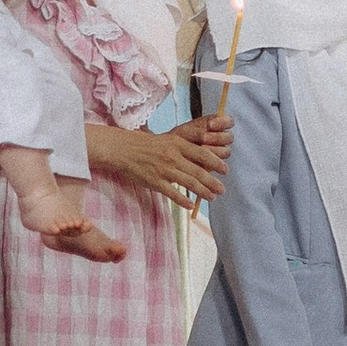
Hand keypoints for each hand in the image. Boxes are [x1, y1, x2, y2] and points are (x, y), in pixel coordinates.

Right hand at [107, 116, 231, 208]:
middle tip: (223, 189)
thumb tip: (201, 158)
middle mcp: (172, 156)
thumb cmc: (144, 144)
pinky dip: (183, 200)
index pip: (202, 154)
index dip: (216, 163)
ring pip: (189, 183)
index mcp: (177, 143)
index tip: (225, 170)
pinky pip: (172, 193)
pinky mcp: (154, 182)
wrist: (121, 149)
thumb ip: (183, 148)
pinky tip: (191, 205)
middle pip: (199, 171)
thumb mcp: (167, 140)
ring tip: (212, 197)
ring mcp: (163, 170)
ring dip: (203, 191)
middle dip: (213, 182)